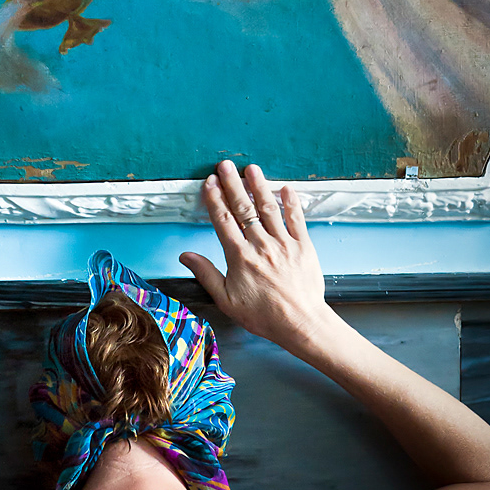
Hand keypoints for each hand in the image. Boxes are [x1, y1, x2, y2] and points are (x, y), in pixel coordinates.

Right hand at [179, 161, 331, 351]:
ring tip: (251, 168)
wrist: (300, 324)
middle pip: (243, 208)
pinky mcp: (303, 246)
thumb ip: (206, 274)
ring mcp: (283, 243)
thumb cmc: (264, 316)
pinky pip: (296, 219)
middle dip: (232, 183)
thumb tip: (186, 256)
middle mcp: (261, 245)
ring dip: (259, 186)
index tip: (209, 183)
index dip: (215, 199)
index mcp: (240, 257)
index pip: (223, 220)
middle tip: (225, 166)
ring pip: (269, 208)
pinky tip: (286, 188)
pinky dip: (291, 202)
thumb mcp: (227, 301)